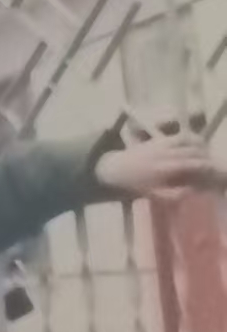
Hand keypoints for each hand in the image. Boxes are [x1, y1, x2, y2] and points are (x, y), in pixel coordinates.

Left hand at [95, 131, 226, 201]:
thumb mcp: (154, 195)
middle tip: (213, 163)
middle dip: (206, 156)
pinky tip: (197, 143)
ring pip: (188, 140)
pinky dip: (192, 138)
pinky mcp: (160, 139)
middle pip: (193, 151)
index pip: (192, 164)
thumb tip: (192, 191)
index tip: (214, 170)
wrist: (117, 169)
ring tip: (207, 153)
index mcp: (165, 169)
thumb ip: (174, 194)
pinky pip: (180, 136)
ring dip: (201, 145)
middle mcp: (167, 153)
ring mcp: (164, 144)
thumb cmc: (136, 185)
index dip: (206, 166)